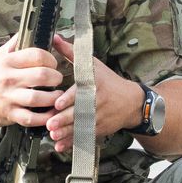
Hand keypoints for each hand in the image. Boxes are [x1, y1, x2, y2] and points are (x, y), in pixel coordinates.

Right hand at [0, 34, 64, 129]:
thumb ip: (13, 44)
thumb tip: (27, 30)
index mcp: (7, 62)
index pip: (37, 55)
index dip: (51, 59)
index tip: (53, 64)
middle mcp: (9, 79)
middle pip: (42, 75)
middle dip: (56, 77)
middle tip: (57, 79)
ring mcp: (9, 97)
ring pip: (39, 97)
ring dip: (53, 97)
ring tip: (56, 95)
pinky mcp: (9, 114)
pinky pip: (31, 117)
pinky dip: (44, 117)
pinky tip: (49, 113)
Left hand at [45, 35, 141, 152]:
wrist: (131, 102)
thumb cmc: (108, 81)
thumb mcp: (92, 64)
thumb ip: (71, 52)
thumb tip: (54, 37)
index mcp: (94, 85)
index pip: (80, 92)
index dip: (69, 98)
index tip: (59, 103)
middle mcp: (96, 102)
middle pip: (78, 112)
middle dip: (64, 119)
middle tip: (50, 124)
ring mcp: (98, 118)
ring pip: (80, 127)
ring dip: (66, 133)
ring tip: (54, 135)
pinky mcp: (99, 129)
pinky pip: (83, 136)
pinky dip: (72, 142)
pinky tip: (61, 146)